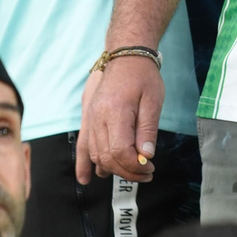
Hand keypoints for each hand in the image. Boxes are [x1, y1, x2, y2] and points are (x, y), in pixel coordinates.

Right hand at [77, 56, 163, 183]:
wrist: (126, 57)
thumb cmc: (143, 77)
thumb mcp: (153, 101)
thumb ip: (148, 130)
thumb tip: (146, 156)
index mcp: (115, 112)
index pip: (119, 150)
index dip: (134, 165)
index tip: (150, 168)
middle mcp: (97, 118)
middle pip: (106, 156)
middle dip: (126, 171)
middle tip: (147, 174)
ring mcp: (90, 119)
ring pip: (96, 154)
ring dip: (112, 169)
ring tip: (132, 173)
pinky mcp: (88, 120)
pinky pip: (83, 146)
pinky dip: (85, 164)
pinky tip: (87, 179)